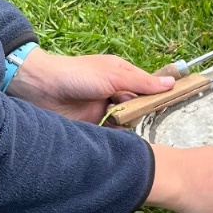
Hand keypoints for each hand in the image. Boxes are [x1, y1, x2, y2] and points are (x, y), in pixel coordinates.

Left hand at [8, 47, 173, 123]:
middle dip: (144, 112)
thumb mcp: (113, 75)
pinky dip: (117, 136)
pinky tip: (120, 139)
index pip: (149, 87)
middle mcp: (115, 93)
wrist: (39, 88)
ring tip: (125, 124)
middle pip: (140, 107)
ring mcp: (104, 110)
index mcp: (122, 75)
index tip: (172, 104)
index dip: (160, 96)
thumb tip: (171, 84)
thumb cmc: (76, 74)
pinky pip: (113, 134)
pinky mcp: (93, 126)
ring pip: (128, 122)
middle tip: (144, 117)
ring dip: (129, 124)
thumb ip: (141, 82)